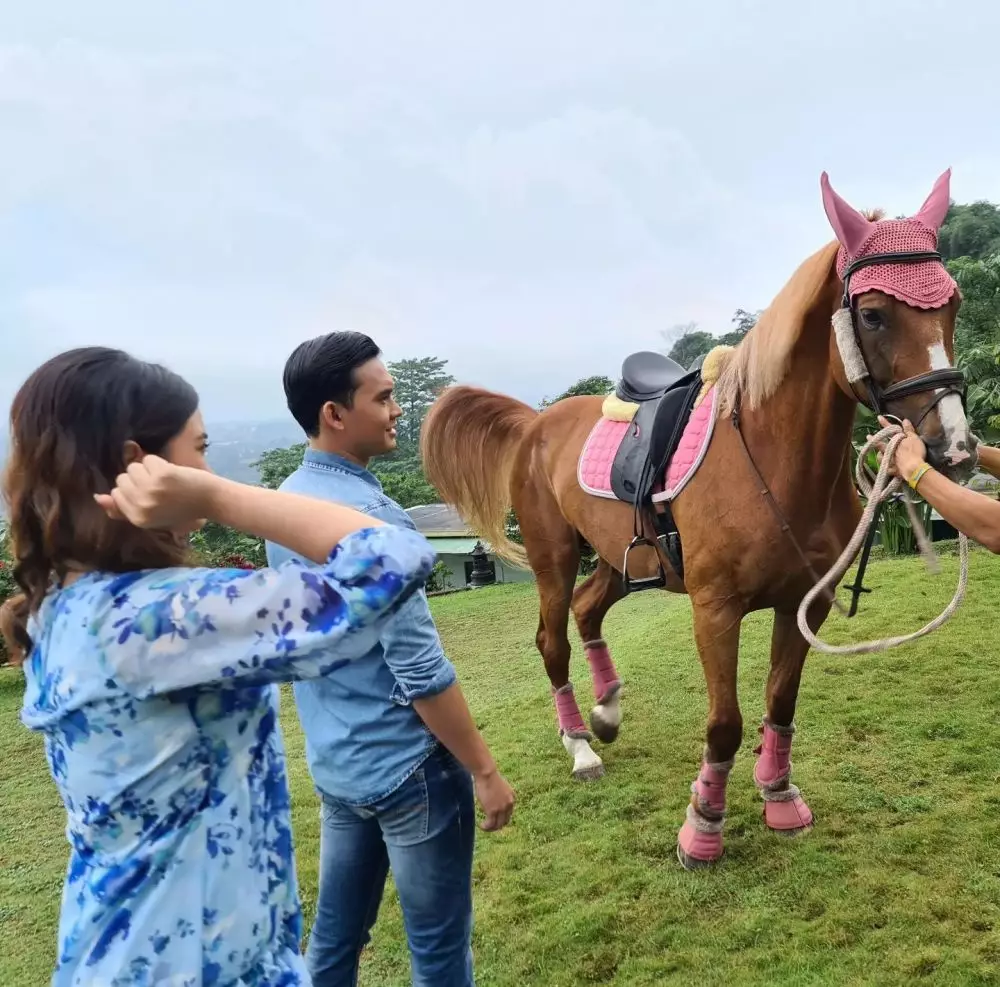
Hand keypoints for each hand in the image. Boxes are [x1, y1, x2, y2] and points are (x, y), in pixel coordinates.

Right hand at [94, 455, 216, 529]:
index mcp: (138, 519)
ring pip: (133, 468)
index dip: (132, 489)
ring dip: (148, 469)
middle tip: (160, 487)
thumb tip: (98, 497)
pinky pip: (148, 460)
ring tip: (165, 480)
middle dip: (139, 478)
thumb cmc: (182, 508)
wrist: (210, 500)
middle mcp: (142, 506)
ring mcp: (151, 490)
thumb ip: (123, 510)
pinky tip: (172, 472)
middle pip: (122, 479)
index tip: (151, 493)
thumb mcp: (151, 516)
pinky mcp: (162, 475)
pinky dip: (159, 462)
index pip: (117, 495)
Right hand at [473, 768, 514, 831]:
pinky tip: (481, 825)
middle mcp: (509, 804)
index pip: (509, 813)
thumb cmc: (489, 776)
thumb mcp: (499, 787)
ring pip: (498, 825)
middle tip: (489, 825)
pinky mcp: (493, 811)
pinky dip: (486, 827)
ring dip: (491, 828)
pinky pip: (490, 824)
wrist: (486, 773)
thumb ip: (499, 795)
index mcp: (512, 797)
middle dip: (497, 825)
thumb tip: (493, 800)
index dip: (501, 817)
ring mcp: (502, 808)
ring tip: (484, 827)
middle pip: (505, 821)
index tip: (494, 818)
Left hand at [876, 416, 926, 479]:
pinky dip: (885, 468)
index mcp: (896, 441)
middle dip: (874, 439)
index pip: (890, 430)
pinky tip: (884, 468)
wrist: (914, 468)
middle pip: (881, 444)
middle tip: (868, 436)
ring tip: (878, 454)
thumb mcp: (915, 438)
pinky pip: (886, 469)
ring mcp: (890, 460)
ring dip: (879, 455)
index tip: (878, 417)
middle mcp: (890, 449)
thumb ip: (909, 430)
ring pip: (881, 457)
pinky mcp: (892, 470)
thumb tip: (904, 420)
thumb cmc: (915, 451)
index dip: (885, 423)